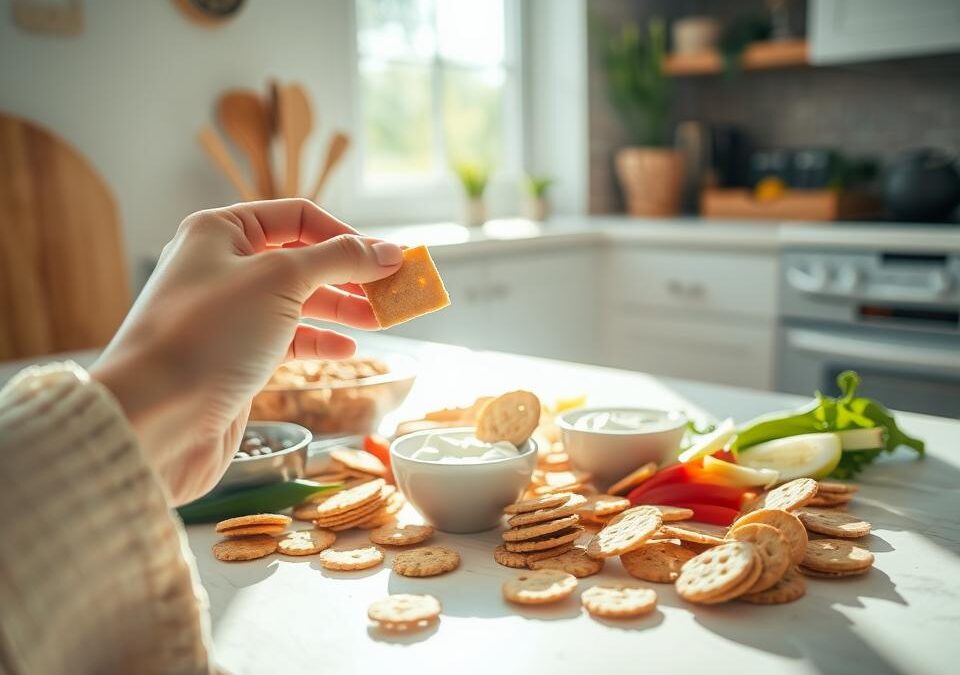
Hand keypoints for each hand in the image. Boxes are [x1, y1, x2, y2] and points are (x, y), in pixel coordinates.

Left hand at [91, 199, 402, 505]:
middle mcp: (220, 267)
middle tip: (393, 293)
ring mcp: (226, 315)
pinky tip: (348, 349)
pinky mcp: (233, 357)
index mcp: (220, 232)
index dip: (347, 236)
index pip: (298, 217)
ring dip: (341, 308)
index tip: (388, 260)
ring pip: (297, 302)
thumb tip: (389, 251)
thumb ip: (339, 260)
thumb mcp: (280, 280)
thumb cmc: (208, 335)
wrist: (155, 417)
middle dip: (350, 275)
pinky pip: (286, 339)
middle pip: (302, 260)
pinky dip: (319, 341)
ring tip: (380, 320)